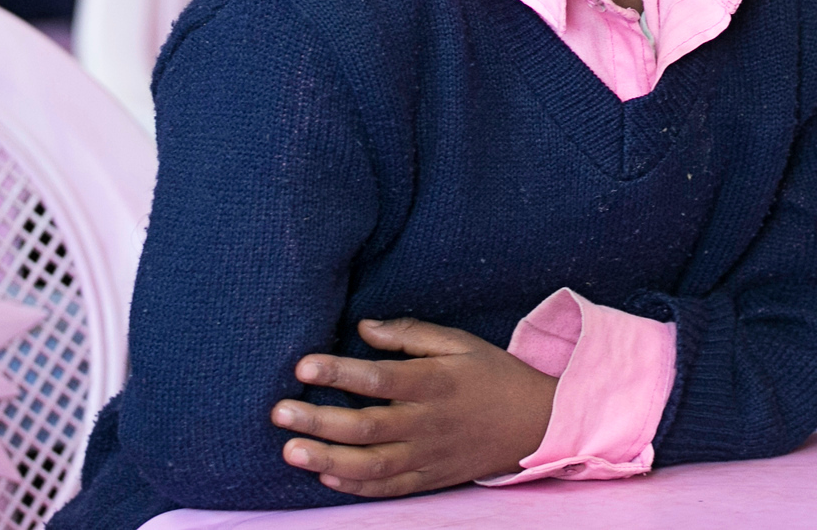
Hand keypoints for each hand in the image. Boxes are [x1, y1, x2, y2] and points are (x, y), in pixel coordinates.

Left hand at [270, 318, 557, 496]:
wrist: (537, 424)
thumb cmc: (491, 375)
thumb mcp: (458, 342)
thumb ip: (409, 334)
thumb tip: (362, 327)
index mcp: (434, 382)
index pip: (380, 378)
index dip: (340, 372)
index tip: (303, 365)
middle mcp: (428, 423)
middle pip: (367, 427)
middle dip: (320, 420)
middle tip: (279, 412)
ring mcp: (429, 456)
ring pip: (372, 465)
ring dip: (328, 459)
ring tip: (291, 450)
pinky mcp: (431, 478)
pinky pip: (390, 488)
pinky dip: (357, 486)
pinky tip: (326, 477)